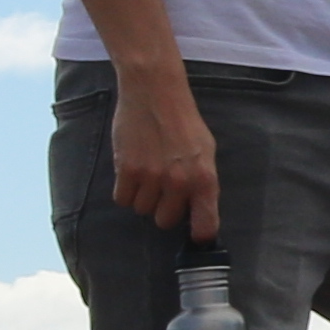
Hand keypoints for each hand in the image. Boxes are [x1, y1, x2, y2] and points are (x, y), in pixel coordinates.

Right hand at [108, 76, 225, 245]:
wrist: (155, 94)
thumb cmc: (183, 122)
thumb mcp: (206, 151)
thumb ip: (202, 182)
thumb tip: (198, 211)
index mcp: (204, 178)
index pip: (206, 225)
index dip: (200, 234)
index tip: (196, 236)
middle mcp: (179, 182)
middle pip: (166, 221)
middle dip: (164, 209)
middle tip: (163, 189)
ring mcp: (152, 178)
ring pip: (142, 210)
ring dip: (143, 197)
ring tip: (148, 172)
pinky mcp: (127, 170)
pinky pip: (122, 200)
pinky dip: (125, 191)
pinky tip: (132, 171)